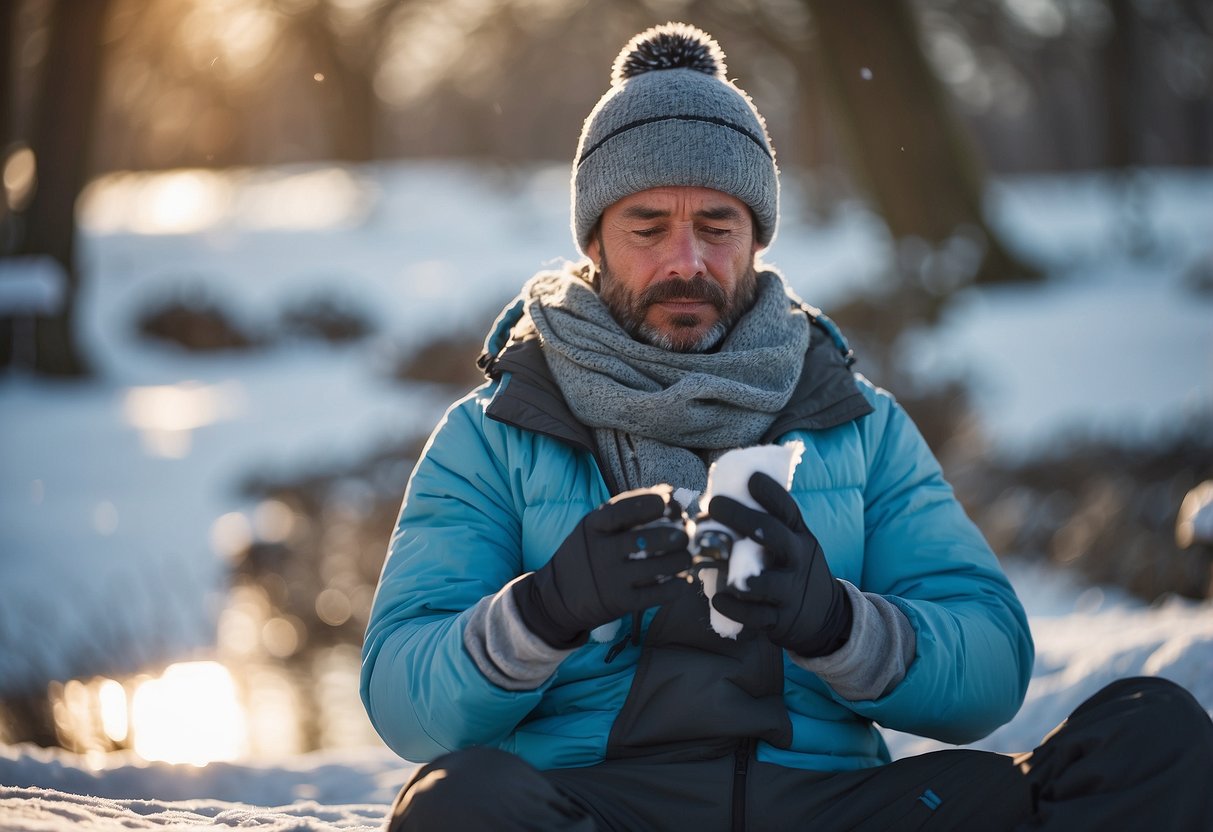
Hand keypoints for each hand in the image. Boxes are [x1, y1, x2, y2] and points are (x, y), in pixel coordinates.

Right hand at [512, 486, 692, 647]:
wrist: (556, 597)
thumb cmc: (586, 554)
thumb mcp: (594, 527)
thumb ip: (625, 511)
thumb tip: (667, 493)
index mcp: (593, 526)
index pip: (623, 510)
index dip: (650, 503)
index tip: (669, 502)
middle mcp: (601, 551)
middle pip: (646, 539)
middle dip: (675, 535)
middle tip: (685, 533)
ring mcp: (611, 579)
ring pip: (657, 566)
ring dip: (681, 560)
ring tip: (687, 557)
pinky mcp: (620, 603)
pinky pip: (657, 594)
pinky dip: (677, 586)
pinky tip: (684, 579)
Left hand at [707, 473, 851, 656]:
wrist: (827, 617)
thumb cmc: (795, 570)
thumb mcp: (795, 544)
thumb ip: (770, 526)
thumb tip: (723, 497)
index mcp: (799, 537)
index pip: (788, 511)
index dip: (771, 493)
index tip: (751, 478)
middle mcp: (798, 560)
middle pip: (775, 535)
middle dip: (743, 518)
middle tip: (714, 506)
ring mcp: (791, 591)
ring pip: (769, 582)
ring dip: (743, 575)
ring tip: (719, 567)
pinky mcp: (782, 619)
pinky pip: (757, 616)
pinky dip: (735, 609)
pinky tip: (717, 599)